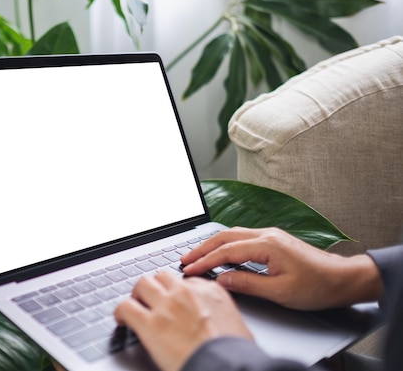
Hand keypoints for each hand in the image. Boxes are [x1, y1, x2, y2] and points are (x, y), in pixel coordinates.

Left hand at [114, 270, 251, 370]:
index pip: (186, 281)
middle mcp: (186, 293)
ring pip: (142, 283)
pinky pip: (126, 306)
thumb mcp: (237, 327)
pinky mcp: (149, 323)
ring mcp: (167, 305)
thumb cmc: (235, 355)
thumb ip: (220, 316)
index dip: (177, 292)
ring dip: (137, 294)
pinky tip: (121, 319)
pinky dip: (120, 312)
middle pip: (162, 276)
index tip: (174, 300)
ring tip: (135, 304)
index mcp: (211, 292)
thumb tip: (217, 325)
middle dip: (156, 287)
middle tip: (151, 299)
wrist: (225, 368)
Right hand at [181, 227, 382, 309]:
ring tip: (196, 255)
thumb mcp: (280, 291)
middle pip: (224, 237)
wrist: (343, 278)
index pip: (225, 251)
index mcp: (267, 245)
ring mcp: (270, 235)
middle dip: (201, 248)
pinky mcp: (273, 240)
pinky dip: (225, 244)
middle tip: (183, 259)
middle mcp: (266, 234)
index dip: (204, 261)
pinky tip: (220, 252)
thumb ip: (247, 283)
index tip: (188, 269)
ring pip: (232, 234)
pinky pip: (242, 237)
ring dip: (212, 244)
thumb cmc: (316, 286)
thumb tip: (222, 279)